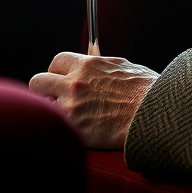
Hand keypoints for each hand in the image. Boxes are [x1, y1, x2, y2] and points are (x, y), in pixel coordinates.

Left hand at [29, 49, 158, 148]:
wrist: (153, 114)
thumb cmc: (143, 89)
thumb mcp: (120, 66)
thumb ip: (98, 66)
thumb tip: (90, 64)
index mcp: (86, 65)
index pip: (56, 62)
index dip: (58, 71)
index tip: (63, 79)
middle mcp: (74, 84)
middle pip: (38, 82)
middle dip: (45, 90)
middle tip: (58, 97)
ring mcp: (71, 108)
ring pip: (43, 107)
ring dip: (53, 110)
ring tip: (71, 116)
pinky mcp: (75, 131)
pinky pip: (57, 127)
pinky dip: (63, 129)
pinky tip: (78, 130)